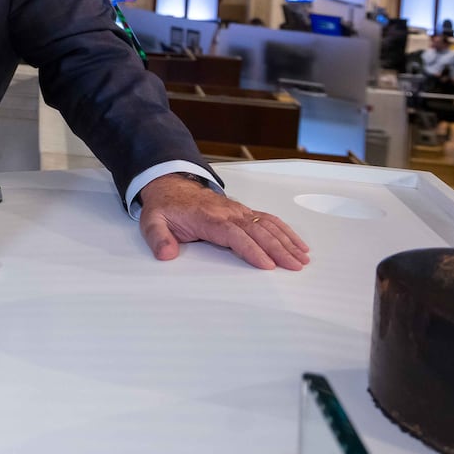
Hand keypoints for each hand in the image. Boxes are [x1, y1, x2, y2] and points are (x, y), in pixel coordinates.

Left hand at [138, 174, 309, 270]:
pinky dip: (285, 231)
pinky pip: (268, 220)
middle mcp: (227, 213)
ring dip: (286, 241)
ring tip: (301, 258)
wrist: (170, 186)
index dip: (251, 249)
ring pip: (267, 225)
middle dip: (278, 249)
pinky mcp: (243, 212)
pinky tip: (298, 244)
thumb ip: (158, 238)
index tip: (267, 264)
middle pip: (257, 231)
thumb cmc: (166, 207)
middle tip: (294, 266)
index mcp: (208, 217)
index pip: (234, 234)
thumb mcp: (152, 221)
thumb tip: (165, 254)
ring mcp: (237, 211)